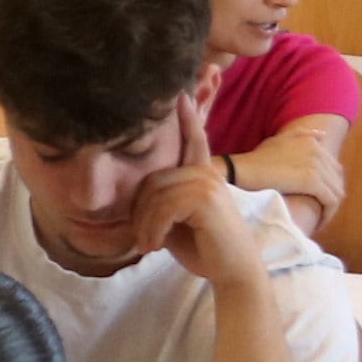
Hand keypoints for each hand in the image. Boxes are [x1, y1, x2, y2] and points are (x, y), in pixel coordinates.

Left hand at [137, 89, 262, 288]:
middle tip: (142, 238)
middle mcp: (206, 171)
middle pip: (151, 178)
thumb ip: (159, 197)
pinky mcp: (206, 197)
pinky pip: (162, 207)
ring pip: (153, 194)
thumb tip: (129, 186)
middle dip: (139, 211)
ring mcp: (208, 181)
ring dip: (144, 224)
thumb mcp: (173, 217)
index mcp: (200, 171)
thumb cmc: (201, 246)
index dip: (186, 115)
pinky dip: (152, 229)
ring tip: (147, 244)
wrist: (231, 272)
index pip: (190, 138)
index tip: (182, 89)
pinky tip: (154, 246)